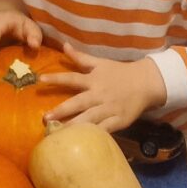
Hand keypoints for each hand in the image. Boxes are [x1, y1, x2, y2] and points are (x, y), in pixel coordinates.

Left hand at [42, 54, 163, 132]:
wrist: (146, 83)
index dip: (57, 78)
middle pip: (79, 103)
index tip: (40, 79)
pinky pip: (104, 130)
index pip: (72, 78)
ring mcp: (109, 109)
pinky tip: (82, 142)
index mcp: (94, 80)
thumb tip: (64, 45)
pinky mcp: (118, 121)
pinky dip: (94, 135)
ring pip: (89, 119)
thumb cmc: (119, 73)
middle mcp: (99, 95)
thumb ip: (80, 57)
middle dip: (62, 110)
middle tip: (45, 118)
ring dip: (74, 126)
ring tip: (58, 134)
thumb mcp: (100, 63)